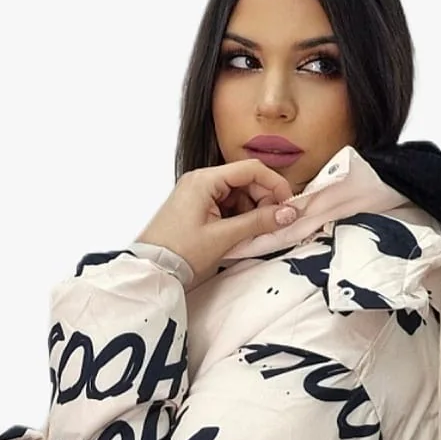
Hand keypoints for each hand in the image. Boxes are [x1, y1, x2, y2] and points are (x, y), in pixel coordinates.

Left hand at [134, 160, 298, 280]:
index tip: (288, 204)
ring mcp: (198, 193)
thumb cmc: (179, 252)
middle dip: (263, 200)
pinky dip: (238, 218)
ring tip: (254, 233)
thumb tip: (287, 214)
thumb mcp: (223, 237)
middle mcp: (201, 180)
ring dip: (251, 211)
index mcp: (205, 180)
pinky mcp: (196, 207)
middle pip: (245, 181)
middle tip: (273, 223)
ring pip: (237, 195)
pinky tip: (240, 234)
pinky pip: (226, 206)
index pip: (250, 169)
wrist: (152, 269)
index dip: (274, 184)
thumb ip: (258, 222)